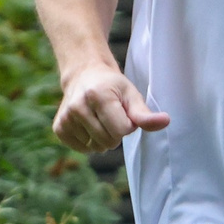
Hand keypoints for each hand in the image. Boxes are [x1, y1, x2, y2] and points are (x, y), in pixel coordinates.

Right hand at [51, 61, 168, 152]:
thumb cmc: (113, 87)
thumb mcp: (132, 95)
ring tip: (100, 119)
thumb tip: (165, 121)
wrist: (84, 75)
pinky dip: (90, 142)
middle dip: (116, 133)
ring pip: (95, 147)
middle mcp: (78, 107)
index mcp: (98, 97)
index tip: (124, 113)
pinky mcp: (58, 128)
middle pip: (109, 141)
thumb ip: (146, 114)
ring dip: (103, 138)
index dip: (128, 126)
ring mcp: (66, 118)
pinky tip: (89, 126)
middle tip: (112, 116)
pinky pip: (82, 148)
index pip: (121, 130)